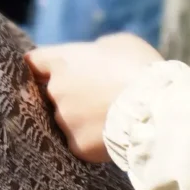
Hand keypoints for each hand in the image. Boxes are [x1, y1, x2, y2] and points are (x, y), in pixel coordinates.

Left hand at [24, 33, 162, 162]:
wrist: (156, 108)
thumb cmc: (140, 68)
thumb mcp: (120, 44)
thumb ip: (97, 50)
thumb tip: (93, 58)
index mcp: (62, 62)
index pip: (34, 62)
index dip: (41, 67)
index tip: (47, 72)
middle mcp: (55, 91)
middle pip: (52, 94)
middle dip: (70, 95)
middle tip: (98, 97)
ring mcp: (64, 120)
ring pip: (67, 119)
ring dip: (83, 118)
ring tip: (112, 116)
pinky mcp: (77, 145)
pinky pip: (81, 141)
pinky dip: (94, 140)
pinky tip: (115, 134)